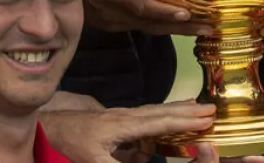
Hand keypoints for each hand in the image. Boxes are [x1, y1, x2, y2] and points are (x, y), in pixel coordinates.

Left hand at [40, 100, 214, 162]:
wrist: (51, 124)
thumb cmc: (70, 141)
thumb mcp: (92, 160)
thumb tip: (144, 161)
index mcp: (124, 125)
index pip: (160, 122)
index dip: (184, 121)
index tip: (206, 118)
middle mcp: (127, 116)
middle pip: (163, 112)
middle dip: (188, 110)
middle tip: (212, 108)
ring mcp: (122, 116)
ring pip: (156, 111)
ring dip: (178, 109)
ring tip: (198, 106)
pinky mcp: (117, 120)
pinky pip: (147, 116)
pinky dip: (163, 114)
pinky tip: (167, 117)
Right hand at [83, 0, 211, 36]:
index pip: (141, 6)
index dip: (163, 10)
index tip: (186, 13)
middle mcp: (116, 15)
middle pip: (153, 24)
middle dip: (182, 28)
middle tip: (210, 29)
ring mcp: (116, 23)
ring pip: (151, 28)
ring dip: (177, 30)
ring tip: (203, 29)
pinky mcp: (117, 25)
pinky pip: (145, 27)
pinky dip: (165, 26)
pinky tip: (181, 25)